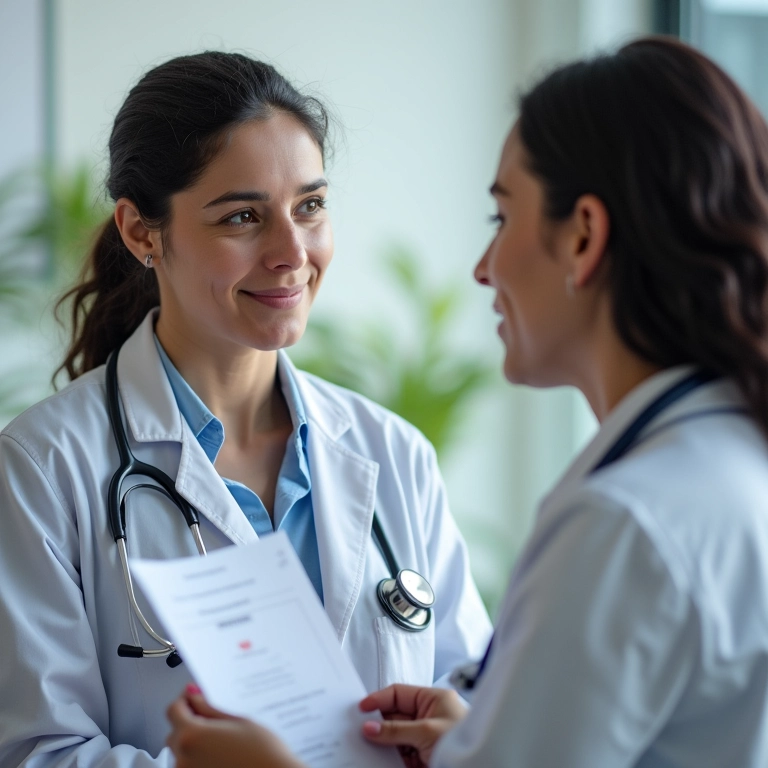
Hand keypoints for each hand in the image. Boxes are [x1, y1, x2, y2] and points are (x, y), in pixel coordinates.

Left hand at [167, 686, 304, 767]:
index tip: (196, 696)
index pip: (174, 710)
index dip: (186, 700)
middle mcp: (183, 758)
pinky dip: (199, 758)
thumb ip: (209, 708)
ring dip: (194, 741)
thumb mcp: (237, 721)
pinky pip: (190, 766)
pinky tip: (220, 755)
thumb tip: (194, 696)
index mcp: (191, 736)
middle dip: (189, 720)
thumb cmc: (262, 754)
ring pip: (181, 751)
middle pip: (175, 731)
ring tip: (221, 739)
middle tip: (213, 717)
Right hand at [359, 684, 466, 766]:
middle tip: (358, 728)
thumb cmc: (463, 742)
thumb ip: (396, 730)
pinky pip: (399, 753)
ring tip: (364, 744)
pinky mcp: (421, 757)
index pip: (399, 693)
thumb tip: (370, 728)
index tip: (361, 708)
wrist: (480, 767)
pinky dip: (387, 757)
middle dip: (377, 722)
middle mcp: (428, 716)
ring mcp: (424, 737)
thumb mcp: (427, 731)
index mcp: (433, 699)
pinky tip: (377, 758)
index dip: (379, 699)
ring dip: (381, 741)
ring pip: (394, 736)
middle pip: (394, 715)